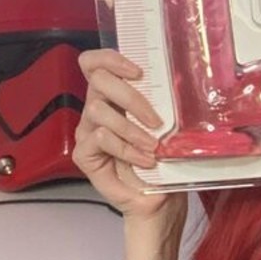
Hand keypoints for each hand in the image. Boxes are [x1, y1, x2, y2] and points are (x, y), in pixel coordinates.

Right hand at [74, 49, 176, 218]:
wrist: (159, 200)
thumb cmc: (165, 163)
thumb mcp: (168, 126)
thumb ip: (161, 103)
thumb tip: (175, 81)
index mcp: (114, 97)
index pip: (96, 64)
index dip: (110, 59)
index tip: (138, 71)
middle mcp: (97, 110)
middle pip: (98, 81)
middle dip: (131, 96)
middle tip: (155, 120)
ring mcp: (88, 132)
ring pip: (98, 110)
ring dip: (131, 128)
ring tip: (153, 146)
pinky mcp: (85, 154)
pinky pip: (101, 138)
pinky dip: (126, 148)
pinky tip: (145, 160)